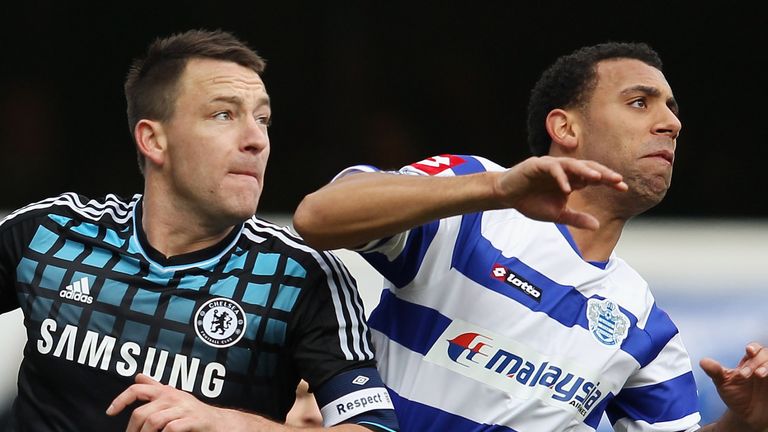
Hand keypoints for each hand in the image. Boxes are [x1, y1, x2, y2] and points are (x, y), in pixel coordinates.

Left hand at [107, 374, 241, 431]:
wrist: (220, 422)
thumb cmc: (194, 411)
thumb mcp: (174, 396)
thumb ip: (156, 387)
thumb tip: (138, 376)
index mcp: (166, 391)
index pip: (138, 389)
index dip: (121, 399)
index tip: (110, 412)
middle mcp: (173, 397)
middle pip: (142, 413)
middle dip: (133, 430)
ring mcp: (183, 409)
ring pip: (154, 422)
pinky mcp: (193, 420)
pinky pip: (171, 429)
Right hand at [496, 156, 626, 229]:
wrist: (507, 196)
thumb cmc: (531, 202)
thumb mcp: (557, 215)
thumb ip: (576, 218)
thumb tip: (597, 225)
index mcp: (571, 180)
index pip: (594, 178)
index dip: (608, 181)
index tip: (623, 188)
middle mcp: (564, 170)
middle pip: (588, 168)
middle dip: (603, 173)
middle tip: (617, 180)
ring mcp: (551, 166)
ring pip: (572, 164)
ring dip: (585, 170)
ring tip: (597, 178)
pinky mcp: (537, 164)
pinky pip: (552, 168)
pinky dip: (560, 177)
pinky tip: (567, 188)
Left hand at [700, 342, 767, 430]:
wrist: (747, 416)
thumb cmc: (736, 396)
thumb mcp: (723, 383)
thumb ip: (715, 372)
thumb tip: (703, 361)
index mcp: (749, 363)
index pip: (754, 349)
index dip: (753, 348)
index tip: (749, 351)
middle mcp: (762, 367)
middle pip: (765, 354)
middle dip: (756, 361)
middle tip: (745, 373)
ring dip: (767, 365)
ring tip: (759, 374)